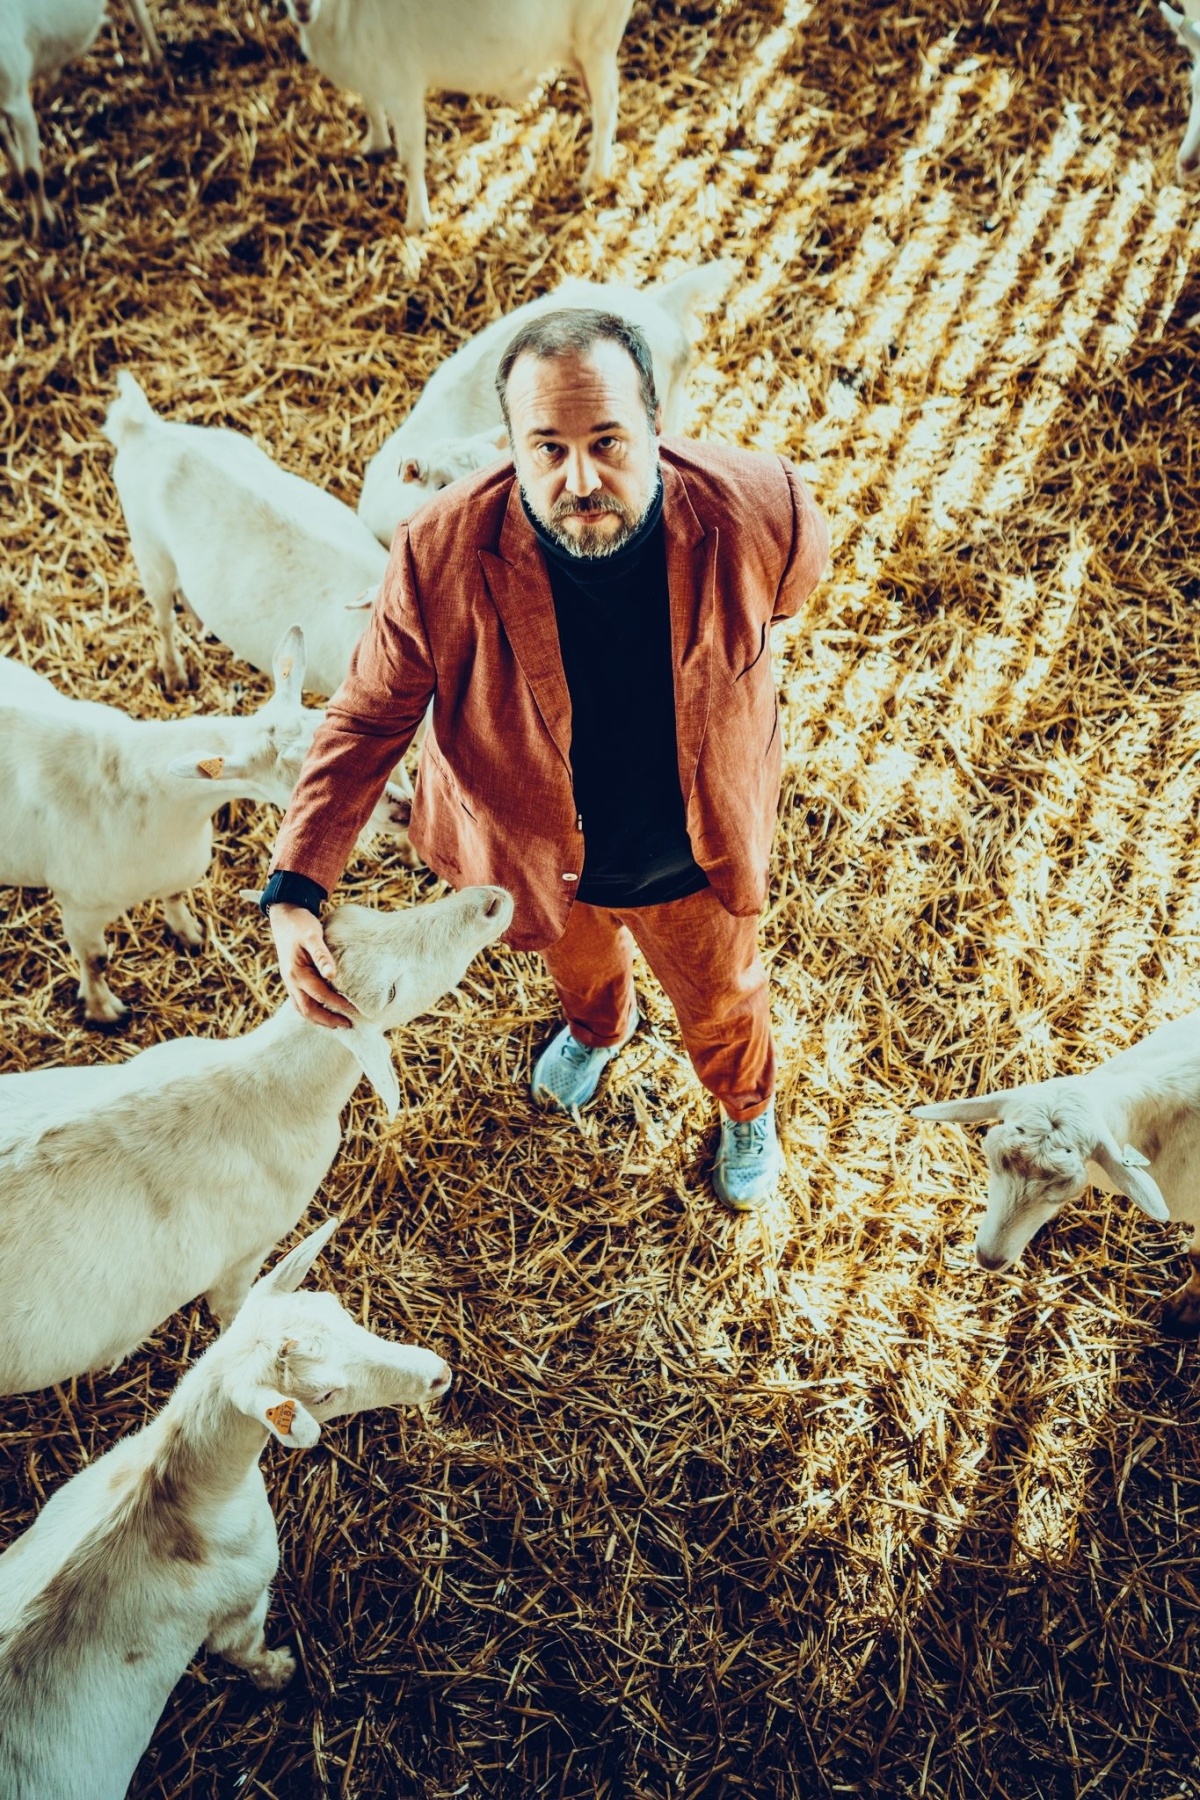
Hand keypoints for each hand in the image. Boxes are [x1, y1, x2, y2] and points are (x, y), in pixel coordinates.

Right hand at [268, 904, 356, 1029]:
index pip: (320, 995)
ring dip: (319, 1019)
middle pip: (308, 1010)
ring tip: (337, 1023)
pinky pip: (300, 1001)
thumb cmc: (301, 924)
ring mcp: (289, 981)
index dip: (337, 1005)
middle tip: (348, 1025)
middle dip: (327, 1020)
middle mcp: (291, 981)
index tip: (354, 1011)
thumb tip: (331, 975)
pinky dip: (312, 1010)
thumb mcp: (312, 936)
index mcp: (296, 973)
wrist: (284, 916)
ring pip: (302, 1008)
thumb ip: (322, 956)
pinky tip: (324, 1011)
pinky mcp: (292, 979)